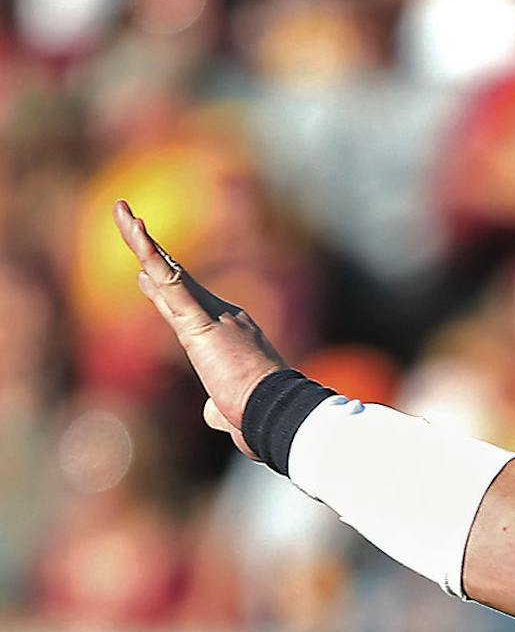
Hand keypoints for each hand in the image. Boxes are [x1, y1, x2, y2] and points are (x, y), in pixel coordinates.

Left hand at [111, 199, 289, 457]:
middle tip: (129, 222)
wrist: (276, 414)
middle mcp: (225, 316)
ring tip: (122, 212)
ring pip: (169, 272)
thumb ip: (221, 410)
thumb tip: (213, 418)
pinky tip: (137, 234)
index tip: (143, 272)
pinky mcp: (200, 323)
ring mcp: (213, 315)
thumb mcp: (234, 414)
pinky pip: (172, 283)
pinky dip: (152, 258)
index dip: (164, 285)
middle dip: (150, 251)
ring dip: (141, 241)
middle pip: (177, 279)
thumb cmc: (261, 419)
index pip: (190, 305)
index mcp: (231, 336)